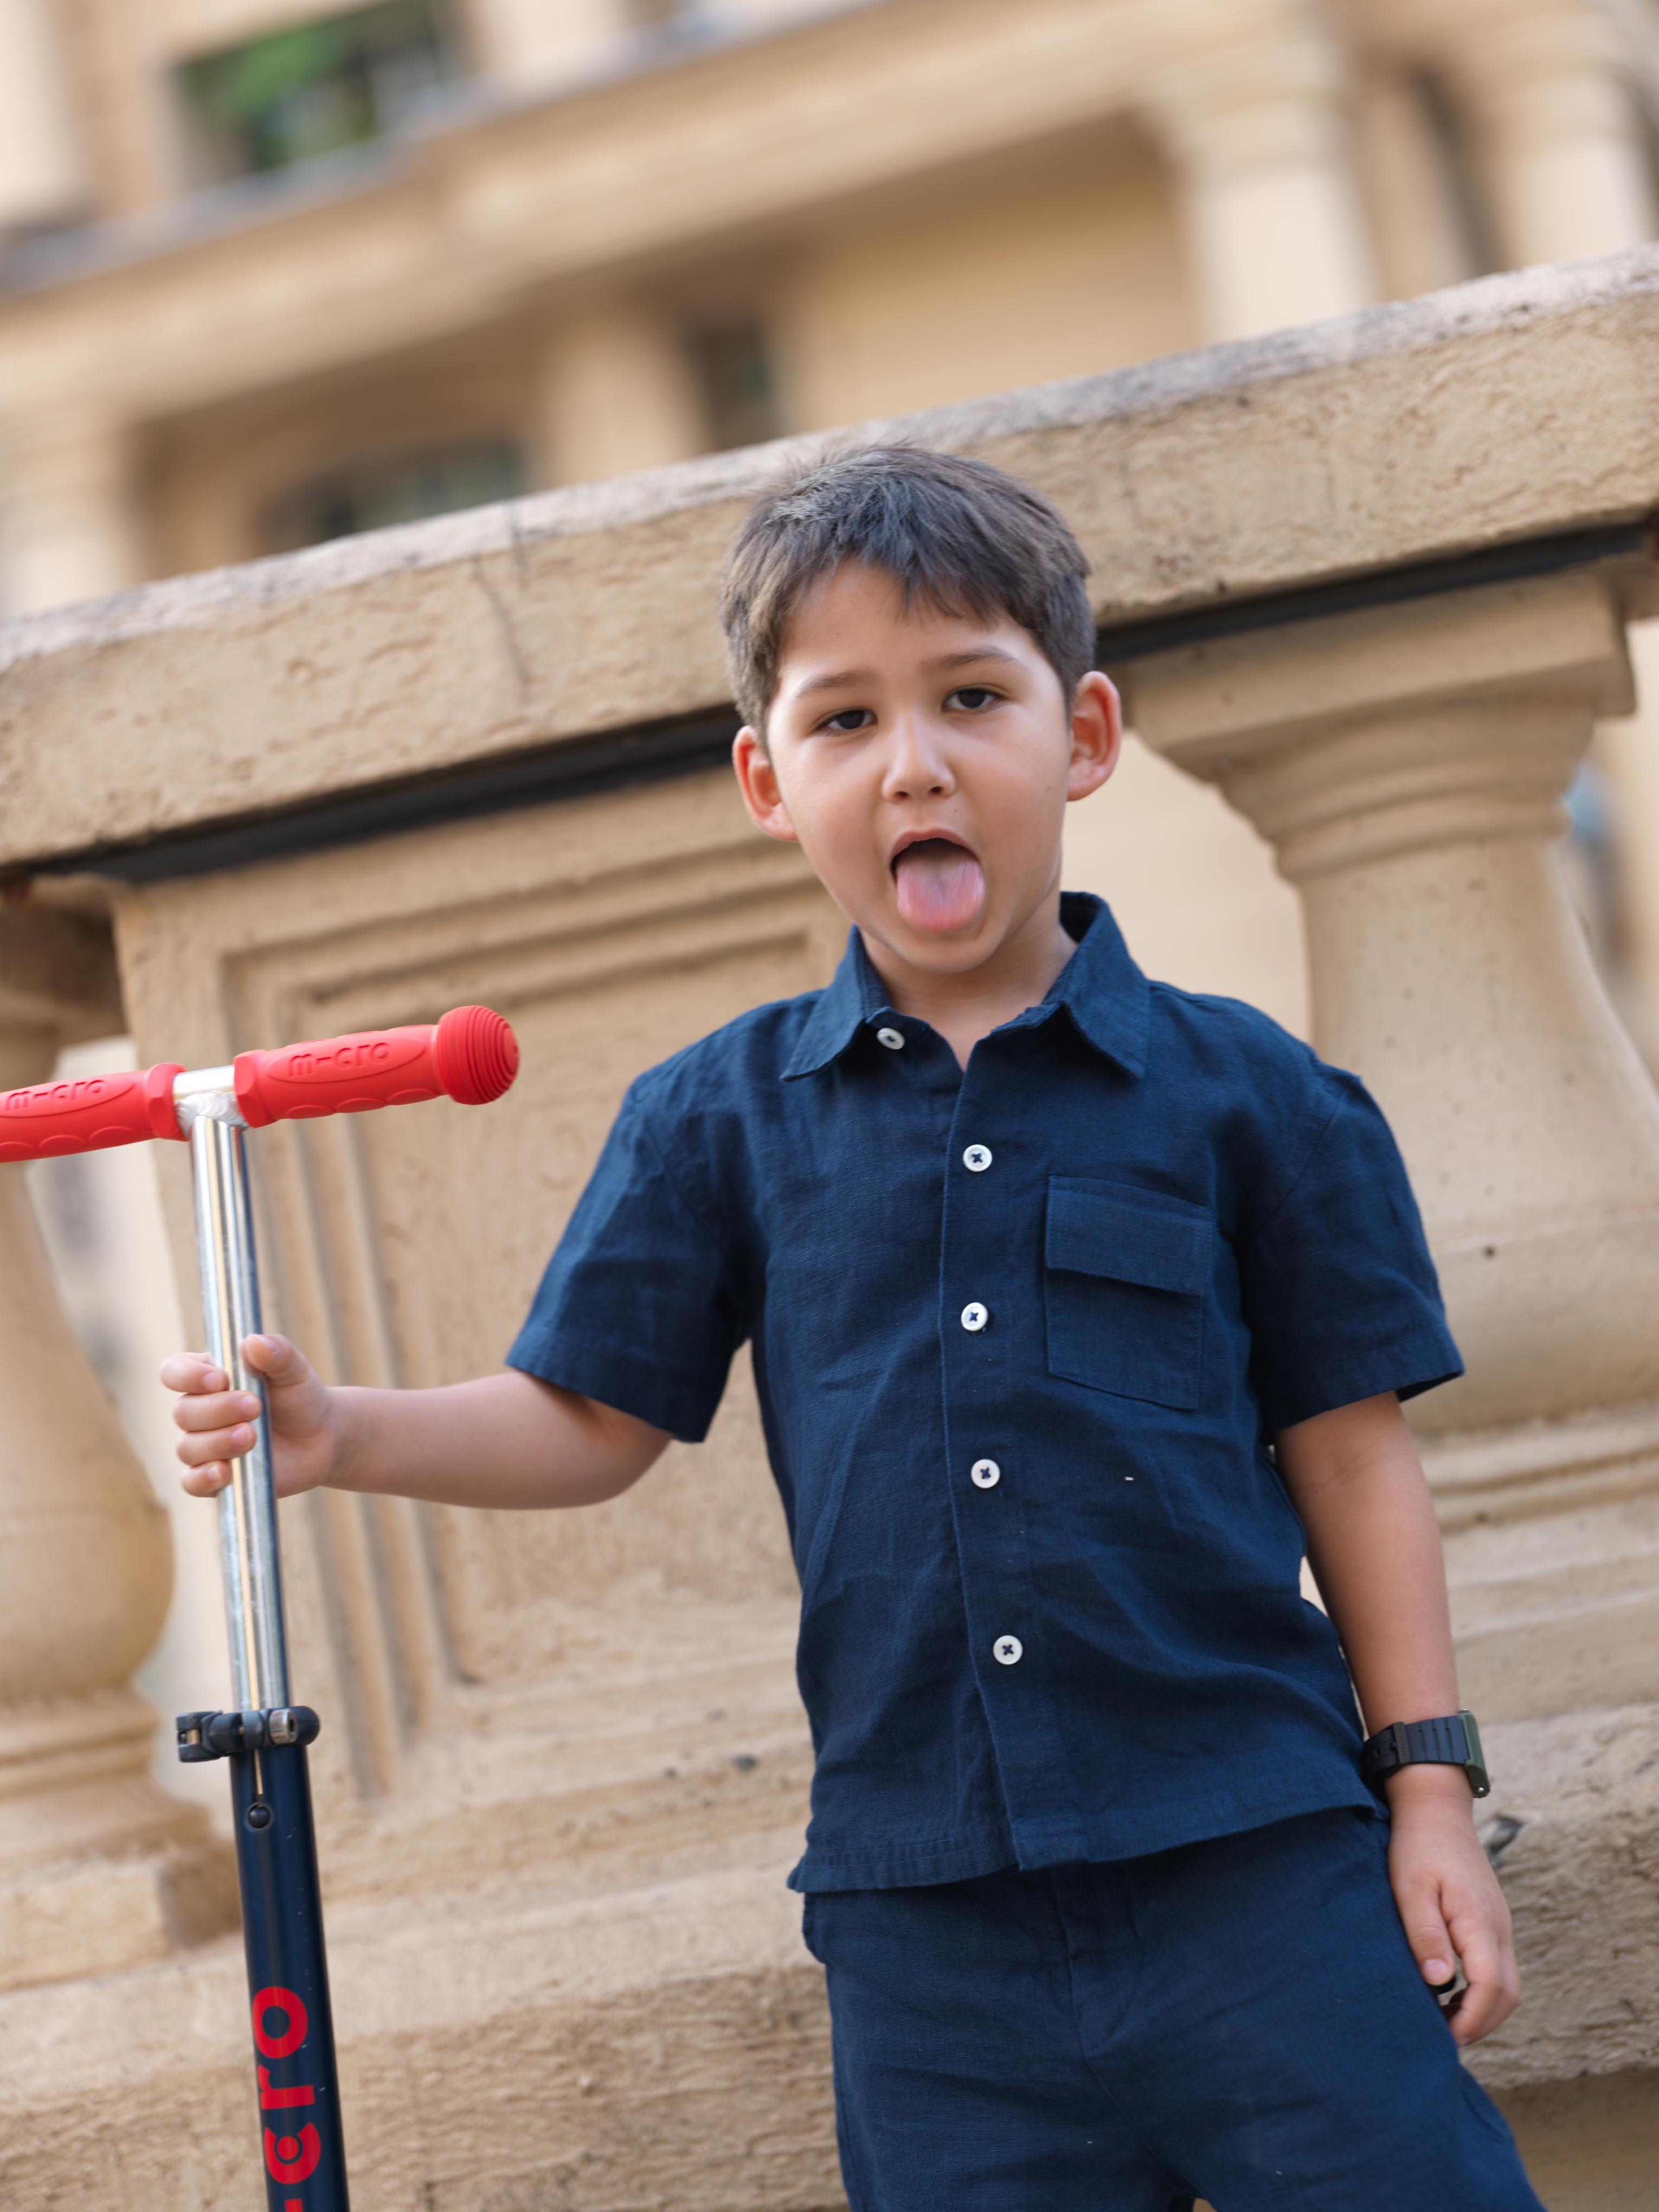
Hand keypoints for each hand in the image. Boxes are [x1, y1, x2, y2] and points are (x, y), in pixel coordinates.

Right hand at [161, 1334, 345, 1499]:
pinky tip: (224, 1471)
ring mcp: (204, 1446)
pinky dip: (203, 1478)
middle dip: (218, 1409)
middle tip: (255, 1407)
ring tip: (251, 1436)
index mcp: (208, 1377)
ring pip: (188, 1447)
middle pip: (183, 1412)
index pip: (174, 1371)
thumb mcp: (294, 1371)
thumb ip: (277, 1353)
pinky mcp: (214, 1477)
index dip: (187, 1375)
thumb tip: (253, 1341)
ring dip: (218, 1442)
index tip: (219, 1379)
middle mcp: (199, 1412)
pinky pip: (191, 1482)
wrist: (321, 1438)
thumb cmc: (300, 1397)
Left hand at [1386, 1765, 1520, 2045]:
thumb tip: (1439, 1983)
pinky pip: (1499, 1967)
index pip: (1491, 1986)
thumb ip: (1425, 1934)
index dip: (1471, 2019)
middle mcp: (1499, 1926)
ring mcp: (1499, 1923)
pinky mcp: (1492, 1920)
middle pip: (1508, 1993)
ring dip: (1483, 2010)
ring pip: (1508, 1983)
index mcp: (1479, 1921)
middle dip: (1481, 2024)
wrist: (1435, 1808)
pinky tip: (1451, 1993)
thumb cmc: (1417, 1847)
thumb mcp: (1409, 1889)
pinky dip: (1483, 1991)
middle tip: (1445, 2041)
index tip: (1446, 2039)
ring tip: (1446, 2023)